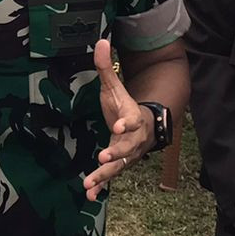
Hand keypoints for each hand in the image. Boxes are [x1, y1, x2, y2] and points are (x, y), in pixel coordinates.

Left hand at [84, 39, 153, 200]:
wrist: (144, 127)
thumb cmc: (125, 105)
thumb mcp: (115, 87)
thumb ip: (106, 67)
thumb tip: (99, 40)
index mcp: (132, 118)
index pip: (132, 120)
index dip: (127, 123)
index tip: (118, 125)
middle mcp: (132, 139)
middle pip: (127, 147)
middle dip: (117, 152)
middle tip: (105, 156)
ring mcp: (127, 154)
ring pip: (119, 166)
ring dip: (105, 174)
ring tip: (91, 182)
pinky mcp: (119, 165)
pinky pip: (111, 177)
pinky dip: (101, 186)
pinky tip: (89, 195)